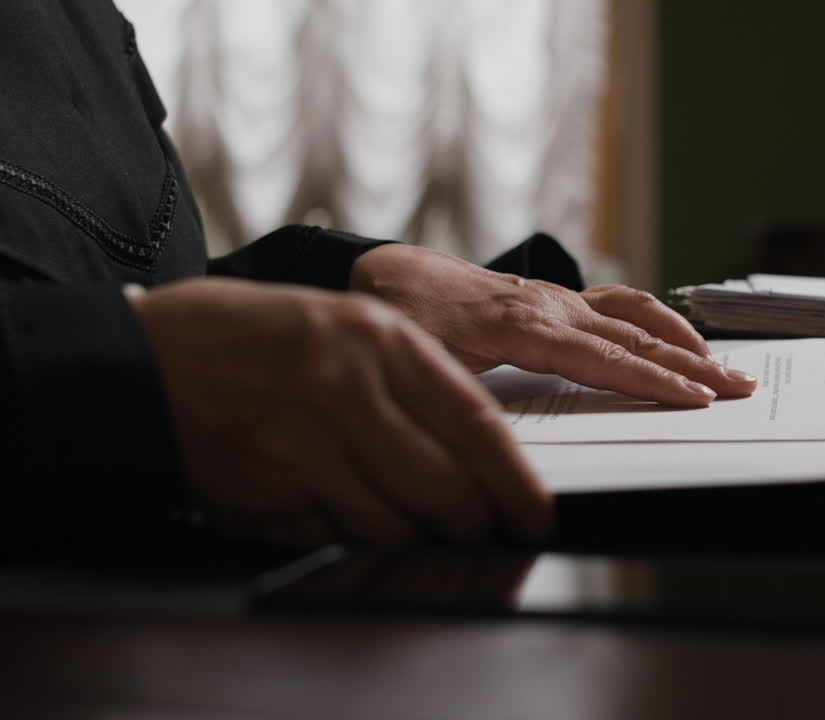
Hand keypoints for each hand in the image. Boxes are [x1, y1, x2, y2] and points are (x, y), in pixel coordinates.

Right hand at [129, 278, 549, 547]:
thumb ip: (413, 375)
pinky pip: (339, 539)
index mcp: (377, 339)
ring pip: (397, 526)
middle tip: (486, 528)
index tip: (536, 511)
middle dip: (476, 522)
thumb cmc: (251, 336)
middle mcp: (344, 392)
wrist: (142, 358)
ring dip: (417, 535)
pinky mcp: (264, 495)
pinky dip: (356, 539)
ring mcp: (302, 448)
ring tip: (412, 519)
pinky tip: (345, 512)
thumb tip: (482, 445)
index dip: (515, 481)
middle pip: (446, 490)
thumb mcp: (344, 323)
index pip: (475, 425)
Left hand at [350, 244, 756, 407]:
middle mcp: (551, 306)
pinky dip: (657, 320)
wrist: (385, 274)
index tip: (697, 398)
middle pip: (636, 337)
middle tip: (740, 387)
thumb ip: (468, 400)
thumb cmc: (402, 323)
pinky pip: (619, 303)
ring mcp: (557, 298)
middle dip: (692, 364)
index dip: (654, 380)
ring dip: (685, 339)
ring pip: (636, 314)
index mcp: (524, 326)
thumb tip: (503, 445)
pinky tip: (678, 336)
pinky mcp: (556, 298)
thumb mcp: (425, 368)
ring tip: (724, 366)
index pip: (606, 359)